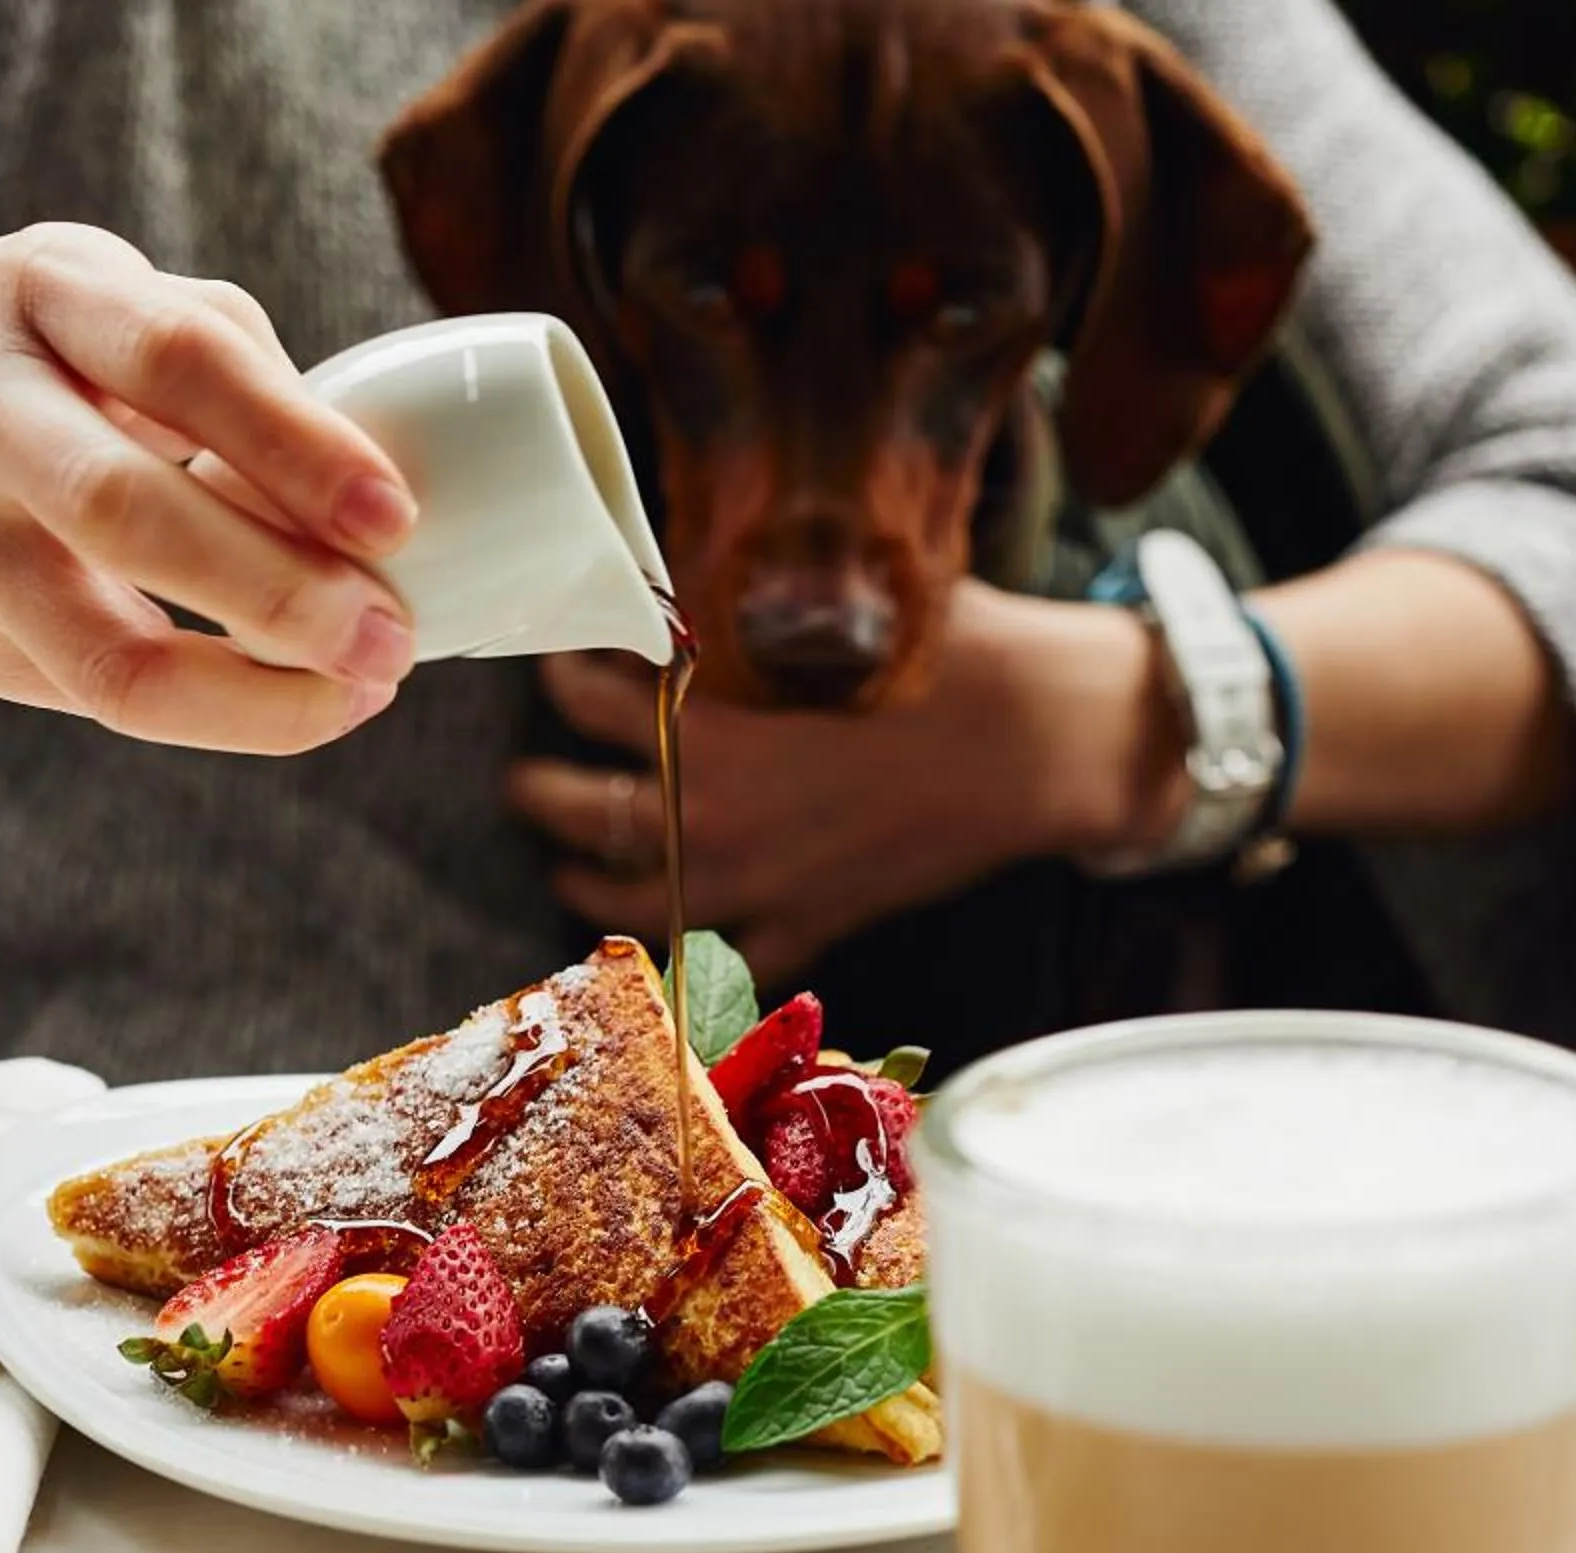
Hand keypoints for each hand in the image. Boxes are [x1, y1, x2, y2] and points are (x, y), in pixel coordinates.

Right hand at [0, 223, 418, 753]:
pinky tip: (292, 700)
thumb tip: (360, 502)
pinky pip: (93, 695)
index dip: (295, 445)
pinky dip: (213, 710)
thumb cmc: (11, 346)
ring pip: (104, 652)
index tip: (395, 517)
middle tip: (390, 635)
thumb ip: (228, 369)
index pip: (178, 360)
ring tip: (358, 692)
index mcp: (40, 293)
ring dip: (254, 693)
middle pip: (128, 512)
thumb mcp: (102, 300)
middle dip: (279, 592)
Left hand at [507, 581, 1183, 983]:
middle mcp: (718, 814)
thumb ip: (754, 599)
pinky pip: (729, 960)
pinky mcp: (813, 923)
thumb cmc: (961, 656)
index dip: (564, 673)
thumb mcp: (846, 605)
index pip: (591, 698)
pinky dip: (693, 958)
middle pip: (587, 812)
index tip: (558, 659)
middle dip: (544, 791)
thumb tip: (691, 568)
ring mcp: (761, 882)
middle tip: (525, 779)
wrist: (1051, 743)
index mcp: (715, 726)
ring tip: (568, 865)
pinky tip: (670, 940)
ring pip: (637, 899)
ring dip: (588, 883)